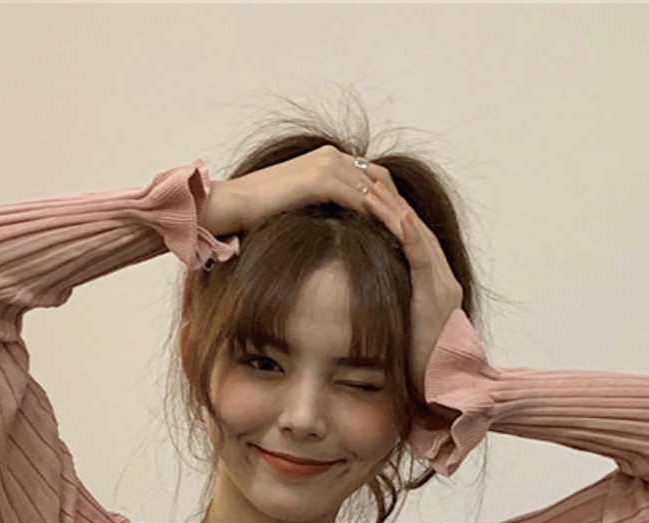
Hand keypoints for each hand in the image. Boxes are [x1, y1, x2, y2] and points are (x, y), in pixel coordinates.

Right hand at [201, 144, 391, 237]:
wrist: (233, 205)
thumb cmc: (260, 212)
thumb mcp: (301, 205)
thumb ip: (325, 206)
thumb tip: (343, 226)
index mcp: (329, 159)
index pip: (372, 176)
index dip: (391, 199)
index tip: (405, 224)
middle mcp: (332, 156)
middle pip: (381, 179)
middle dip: (399, 205)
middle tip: (414, 233)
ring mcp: (327, 165)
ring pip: (374, 190)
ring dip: (392, 214)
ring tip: (408, 240)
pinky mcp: (321, 180)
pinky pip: (360, 200)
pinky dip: (377, 217)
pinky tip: (388, 238)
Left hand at [361, 175, 463, 391]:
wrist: (440, 394)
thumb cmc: (413, 372)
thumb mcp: (393, 332)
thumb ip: (381, 311)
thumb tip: (351, 304)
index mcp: (431, 286)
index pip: (408, 237)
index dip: (387, 210)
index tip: (363, 188)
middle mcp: (441, 280)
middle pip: (413, 226)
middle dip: (389, 197)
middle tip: (363, 168)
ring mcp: (442, 286)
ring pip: (417, 235)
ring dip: (392, 207)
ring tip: (368, 182)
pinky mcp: (437, 296)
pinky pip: (422, 256)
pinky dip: (406, 232)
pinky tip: (391, 212)